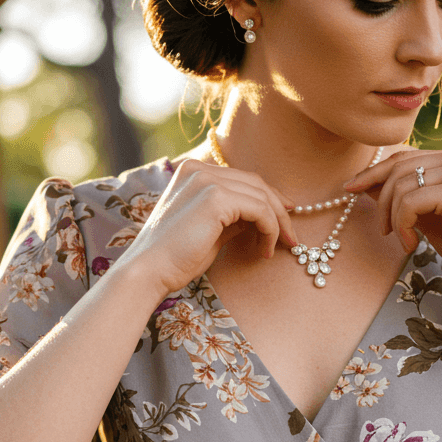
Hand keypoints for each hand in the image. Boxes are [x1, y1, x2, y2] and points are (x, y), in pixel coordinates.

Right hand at [115, 158, 297, 298]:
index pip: (242, 179)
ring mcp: (206, 180)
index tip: (286, 217)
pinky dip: (269, 229)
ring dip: (277, 224)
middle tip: (292, 237)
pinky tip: (264, 250)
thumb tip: (263, 218)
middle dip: (279, 210)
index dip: (269, 198)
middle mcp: (199, 169)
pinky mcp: (215, 198)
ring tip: (278, 248)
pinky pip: (259, 210)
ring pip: (261, 196)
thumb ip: (234, 218)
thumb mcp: (210, 231)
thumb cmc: (176, 258)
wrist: (149, 271)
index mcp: (192, 171)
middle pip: (255, 183)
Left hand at [344, 146, 441, 297]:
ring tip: (403, 241)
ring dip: (392, 219)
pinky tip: (412, 244)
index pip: (403, 157)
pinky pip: (409, 203)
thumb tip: (366, 186)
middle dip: (380, 200)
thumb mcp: (430, 218)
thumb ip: (405, 199)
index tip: (351, 189)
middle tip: (382, 232)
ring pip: (400, 186)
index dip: (373, 172)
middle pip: (397, 168)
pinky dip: (402, 225)